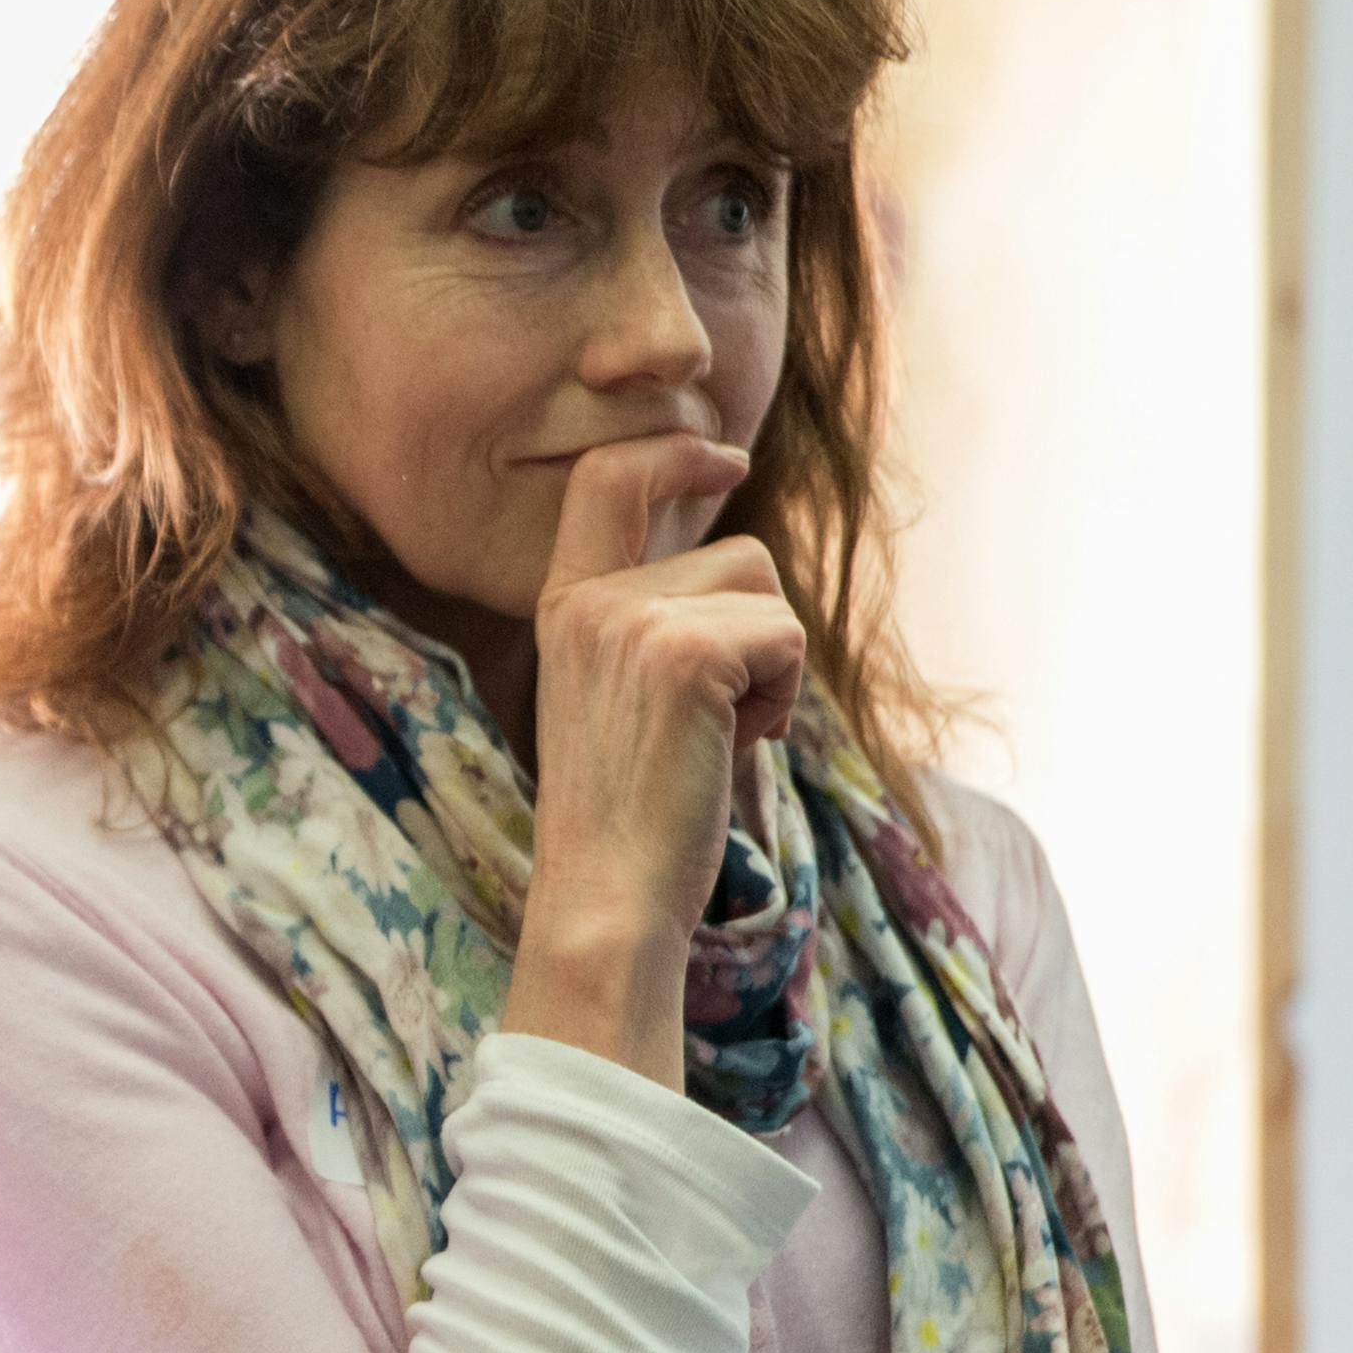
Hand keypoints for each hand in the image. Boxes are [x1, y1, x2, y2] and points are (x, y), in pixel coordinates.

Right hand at [508, 432, 805, 1089]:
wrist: (608, 897)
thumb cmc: (632, 819)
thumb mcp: (624, 698)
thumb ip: (658, 625)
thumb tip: (742, 564)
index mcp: (563, 607)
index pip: (606, 479)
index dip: (672, 455)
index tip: (723, 462)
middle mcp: (590, 599)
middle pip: (737, 554)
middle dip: (757, 635)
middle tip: (706, 725)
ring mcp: (633, 619)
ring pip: (770, 594)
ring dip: (773, 668)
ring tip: (715, 738)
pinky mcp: (689, 651)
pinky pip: (789, 640)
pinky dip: (782, 701)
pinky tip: (732, 749)